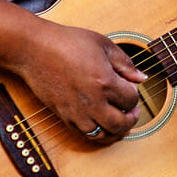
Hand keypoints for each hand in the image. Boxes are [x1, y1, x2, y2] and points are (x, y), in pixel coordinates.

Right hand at [26, 23, 145, 143]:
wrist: (35, 49)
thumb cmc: (68, 42)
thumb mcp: (103, 45)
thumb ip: (125, 63)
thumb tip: (142, 77)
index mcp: (105, 82)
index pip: (131, 99)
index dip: (135, 94)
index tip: (131, 88)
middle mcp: (92, 101)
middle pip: (120, 123)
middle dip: (131, 119)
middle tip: (133, 111)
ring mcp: (76, 111)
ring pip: (102, 135)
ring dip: (115, 131)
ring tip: (119, 120)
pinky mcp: (63, 116)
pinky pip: (84, 134)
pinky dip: (97, 133)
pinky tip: (101, 122)